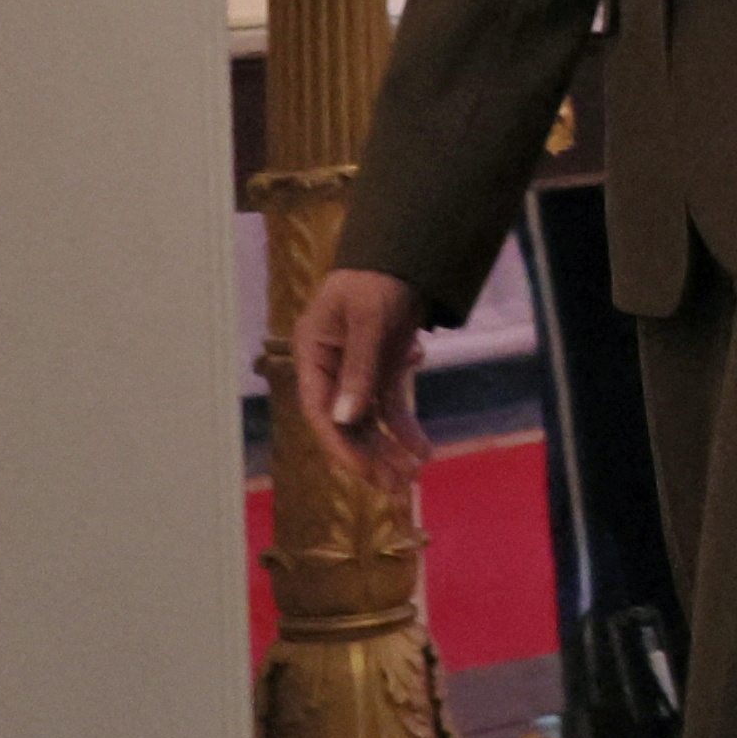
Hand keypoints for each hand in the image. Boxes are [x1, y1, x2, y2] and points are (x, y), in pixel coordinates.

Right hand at [288, 265, 432, 479]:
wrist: (406, 251)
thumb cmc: (378, 278)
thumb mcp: (370, 320)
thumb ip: (360, 369)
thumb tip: (345, 419)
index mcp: (313, 354)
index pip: (320, 411)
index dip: (341, 446)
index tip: (365, 473)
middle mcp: (330, 368)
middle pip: (346, 422)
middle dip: (371, 456)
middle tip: (398, 486)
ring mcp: (356, 370)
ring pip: (368, 420)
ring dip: (390, 447)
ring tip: (415, 473)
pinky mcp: (381, 368)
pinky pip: (389, 405)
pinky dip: (404, 426)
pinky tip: (422, 446)